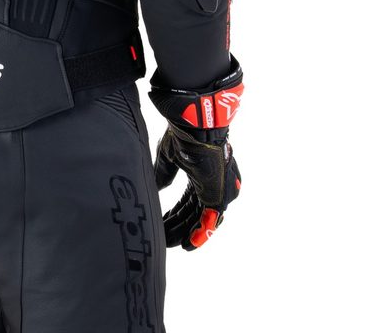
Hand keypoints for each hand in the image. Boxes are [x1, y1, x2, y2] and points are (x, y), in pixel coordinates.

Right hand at [154, 122, 240, 249]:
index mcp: (201, 173)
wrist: (196, 130)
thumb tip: (154, 188)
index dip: (175, 213)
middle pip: (192, 211)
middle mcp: (212, 185)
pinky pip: (209, 220)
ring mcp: (218, 192)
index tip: (162, 222)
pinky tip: (187, 245)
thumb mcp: (168, 157)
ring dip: (184, 231)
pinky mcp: (220, 196)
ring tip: (169, 243)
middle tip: (163, 236)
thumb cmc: (183, 136)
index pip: (187, 200)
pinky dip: (198, 234)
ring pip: (199, 218)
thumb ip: (163, 175)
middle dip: (177, 225)